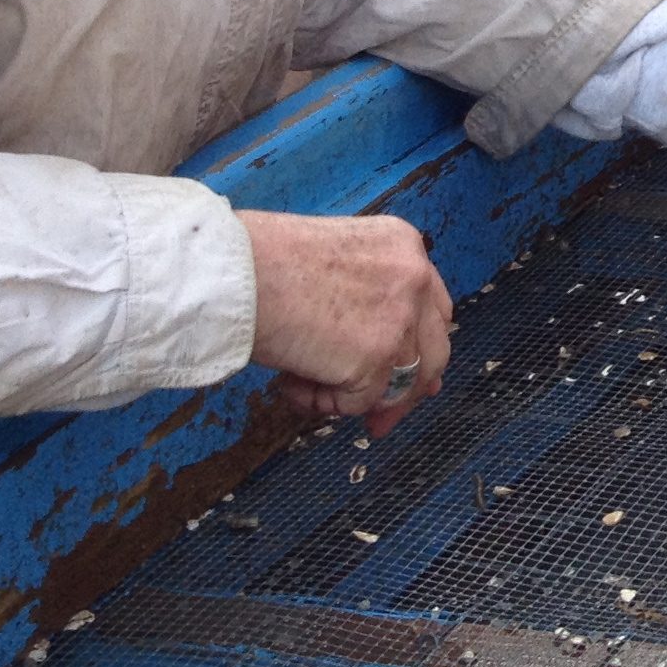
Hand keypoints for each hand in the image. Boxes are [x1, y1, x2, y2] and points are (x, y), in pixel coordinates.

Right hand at [241, 207, 453, 437]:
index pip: (431, 309)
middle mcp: (414, 277)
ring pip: (400, 384)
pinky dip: (323, 404)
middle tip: (375, 420)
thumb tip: (386, 359)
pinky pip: (360, 402)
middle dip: (404, 392)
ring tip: (302, 385)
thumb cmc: (259, 265)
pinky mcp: (376, 356)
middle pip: (433, 350)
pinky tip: (290, 382)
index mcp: (403, 246)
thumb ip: (364, 301)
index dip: (416, 350)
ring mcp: (401, 317)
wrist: (233, 272)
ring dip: (351, 397)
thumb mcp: (331, 267)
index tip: (403, 382)